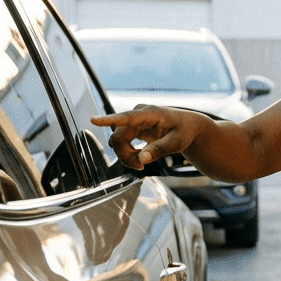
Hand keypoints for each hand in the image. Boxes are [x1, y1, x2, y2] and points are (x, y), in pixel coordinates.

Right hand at [90, 106, 208, 169]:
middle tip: (141, 167)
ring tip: (143, 163)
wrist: (187, 127)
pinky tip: (141, 157)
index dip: (108, 120)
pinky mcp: (132, 127)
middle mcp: (138, 114)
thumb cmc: (184, 131)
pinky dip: (129, 153)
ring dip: (127, 156)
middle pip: (118, 137)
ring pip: (118, 141)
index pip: (126, 117)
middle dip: (126, 155)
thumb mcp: (176, 142)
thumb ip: (159, 150)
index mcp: (150, 113)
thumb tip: (142, 160)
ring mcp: (133, 120)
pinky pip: (122, 142)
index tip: (93, 120)